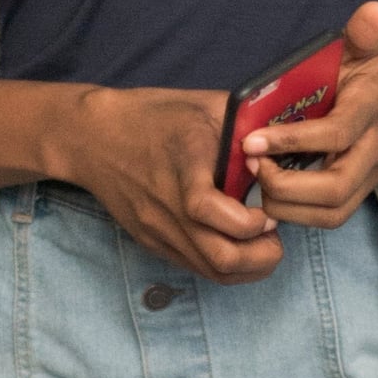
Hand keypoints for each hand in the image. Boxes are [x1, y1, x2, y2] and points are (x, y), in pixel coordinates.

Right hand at [56, 85, 284, 284]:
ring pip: (210, 271)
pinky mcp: (151, 241)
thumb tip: (285, 141)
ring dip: (247, 267)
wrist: (93, 137)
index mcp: (181, 166)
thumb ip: (245, 125)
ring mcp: (157, 229)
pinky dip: (223, 266)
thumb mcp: (203, 106)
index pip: (210, 209)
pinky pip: (194, 267)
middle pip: (219, 256)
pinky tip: (237, 246)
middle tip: (275, 237)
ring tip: (262, 245)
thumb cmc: (152, 115)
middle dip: (261, 256)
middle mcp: (167, 206)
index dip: (250, 221)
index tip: (269, 211)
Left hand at [241, 2, 377, 227]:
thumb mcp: (373, 47)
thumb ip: (365, 32)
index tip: (252, 138)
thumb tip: (372, 10)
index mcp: (372, 109)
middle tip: (249, 163)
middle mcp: (371, 150)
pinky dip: (294, 214)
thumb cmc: (377, 77)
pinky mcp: (356, 195)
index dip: (294, 140)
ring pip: (330, 212)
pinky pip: (327, 219)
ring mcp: (365, 178)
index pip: (337, 133)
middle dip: (284, 183)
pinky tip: (267, 192)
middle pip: (334, 188)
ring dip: (286, 204)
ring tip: (254, 177)